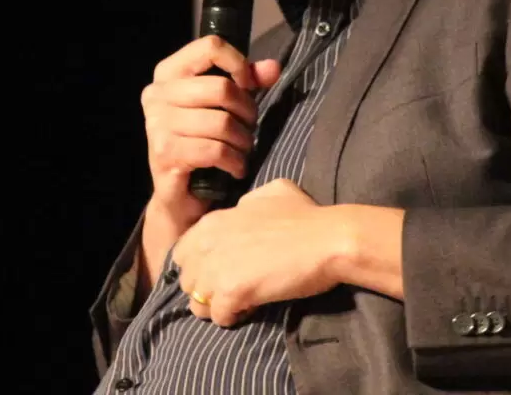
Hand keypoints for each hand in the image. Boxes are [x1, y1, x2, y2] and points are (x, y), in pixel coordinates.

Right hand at [142, 36, 281, 221]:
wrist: (179, 195)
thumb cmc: (201, 141)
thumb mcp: (224, 105)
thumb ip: (247, 81)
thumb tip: (273, 68)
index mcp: (168, 73)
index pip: (210, 47)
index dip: (239, 64)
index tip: (249, 85)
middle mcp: (156, 94)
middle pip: (221, 88)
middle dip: (246, 110)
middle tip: (249, 127)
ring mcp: (157, 124)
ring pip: (222, 122)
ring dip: (243, 140)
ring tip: (243, 149)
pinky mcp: (164, 153)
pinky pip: (215, 150)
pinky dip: (235, 161)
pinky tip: (237, 167)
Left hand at [172, 179, 343, 326]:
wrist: (328, 239)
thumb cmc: (306, 214)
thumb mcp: (271, 193)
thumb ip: (247, 202)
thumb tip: (243, 209)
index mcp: (213, 222)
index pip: (182, 253)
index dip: (200, 266)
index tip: (220, 271)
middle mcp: (207, 244)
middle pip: (186, 280)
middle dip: (205, 288)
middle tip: (230, 291)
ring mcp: (217, 269)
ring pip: (196, 303)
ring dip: (216, 307)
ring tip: (239, 304)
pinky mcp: (232, 292)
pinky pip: (219, 317)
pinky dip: (232, 318)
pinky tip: (251, 309)